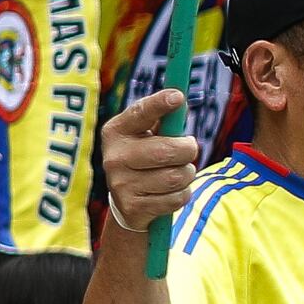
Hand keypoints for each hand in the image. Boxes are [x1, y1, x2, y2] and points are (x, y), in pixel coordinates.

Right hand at [99, 95, 203, 237]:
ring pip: (176, 177)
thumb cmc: (144, 158)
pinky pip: (176, 198)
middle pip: (166, 151)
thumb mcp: (148, 135)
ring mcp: (121, 184)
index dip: (159, 104)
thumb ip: (165, 120)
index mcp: (116, 131)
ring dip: (187, 174)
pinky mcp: (132, 207)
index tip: (177, 96)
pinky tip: (170, 192)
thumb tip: (181, 102)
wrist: (126, 203)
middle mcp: (114, 157)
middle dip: (188, 150)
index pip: (140, 113)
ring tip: (178, 172)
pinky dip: (182, 194)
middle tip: (188, 149)